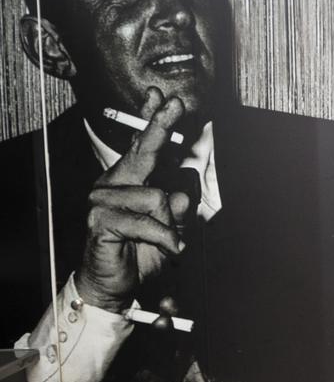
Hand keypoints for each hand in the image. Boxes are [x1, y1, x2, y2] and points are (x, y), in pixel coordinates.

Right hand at [78, 89, 190, 312]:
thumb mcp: (172, 227)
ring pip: (157, 197)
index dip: (151, 120)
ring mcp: (103, 200)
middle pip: (143, 151)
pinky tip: (169, 248)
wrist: (117, 285)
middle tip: (174, 104)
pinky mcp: (100, 220)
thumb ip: (181, 206)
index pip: (142, 145)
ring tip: (169, 240)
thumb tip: (184, 187)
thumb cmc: (142, 252)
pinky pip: (147, 222)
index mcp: (130, 180)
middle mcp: (114, 184)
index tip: (161, 97)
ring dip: (172, 223)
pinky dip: (164, 238)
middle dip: (160, 127)